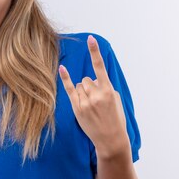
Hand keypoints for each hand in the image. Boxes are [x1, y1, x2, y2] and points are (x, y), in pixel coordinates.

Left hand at [58, 35, 128, 156]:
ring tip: (92, 106)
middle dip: (91, 86)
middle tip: (97, 101)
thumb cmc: (115, 118)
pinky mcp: (77, 108)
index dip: (95, 52)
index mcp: (108, 91)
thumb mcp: (116, 100)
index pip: (100, 67)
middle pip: (87, 79)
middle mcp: (96, 95)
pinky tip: (62, 68)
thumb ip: (105, 86)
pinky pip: (70, 89)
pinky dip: (65, 78)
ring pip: (80, 85)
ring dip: (84, 91)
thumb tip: (93, 79)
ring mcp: (85, 102)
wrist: (110, 139)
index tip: (91, 39)